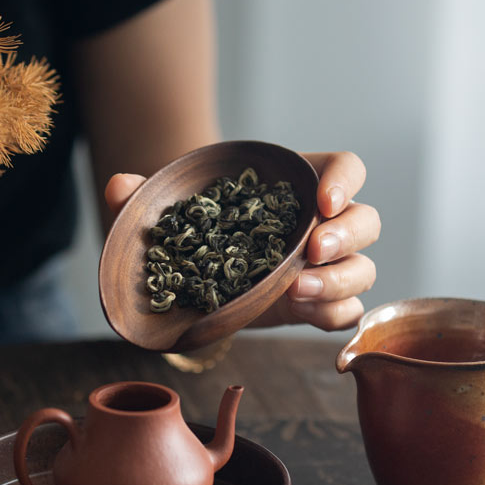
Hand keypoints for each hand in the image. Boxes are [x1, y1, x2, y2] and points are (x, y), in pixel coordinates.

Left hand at [103, 150, 379, 330]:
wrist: (201, 266)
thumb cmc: (199, 225)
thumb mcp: (174, 208)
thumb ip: (146, 196)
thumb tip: (118, 186)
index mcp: (303, 184)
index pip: (347, 169)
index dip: (345, 181)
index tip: (323, 200)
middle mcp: (325, 224)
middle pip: (365, 220)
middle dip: (346, 236)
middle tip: (310, 251)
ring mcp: (327, 267)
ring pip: (362, 269)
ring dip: (339, 281)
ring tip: (297, 292)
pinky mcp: (319, 304)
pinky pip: (348, 311)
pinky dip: (335, 314)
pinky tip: (306, 315)